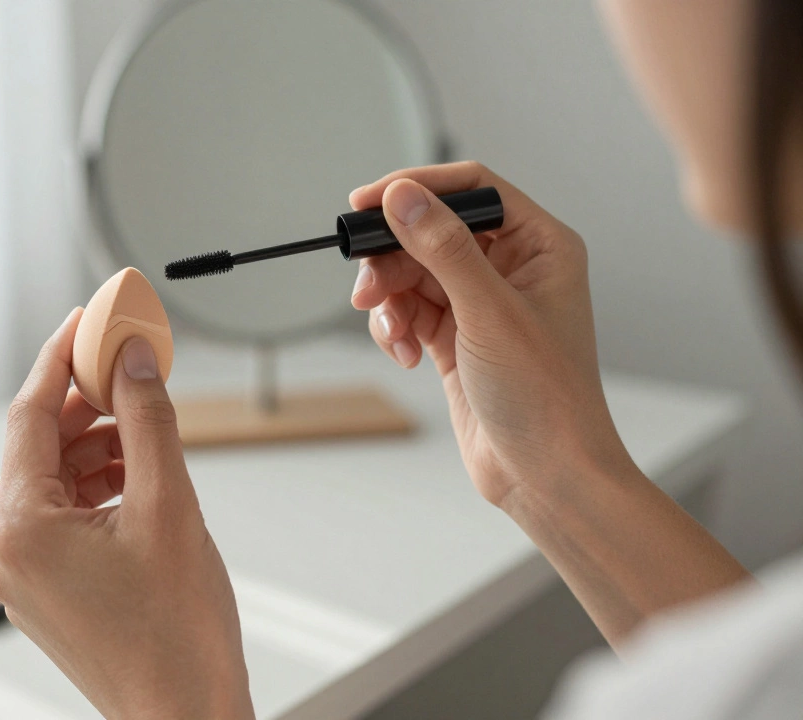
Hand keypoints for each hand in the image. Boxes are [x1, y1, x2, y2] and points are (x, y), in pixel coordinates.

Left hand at [0, 308, 253, 719]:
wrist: (185, 717)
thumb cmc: (176, 636)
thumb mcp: (169, 506)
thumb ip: (148, 420)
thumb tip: (133, 359)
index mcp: (22, 529)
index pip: (29, 414)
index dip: (61, 357)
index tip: (87, 319)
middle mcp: (9, 552)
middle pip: (40, 445)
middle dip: (89, 403)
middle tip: (132, 366)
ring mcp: (26, 575)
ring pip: (55, 480)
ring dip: (100, 446)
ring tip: (150, 429)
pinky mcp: (50, 590)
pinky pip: (64, 516)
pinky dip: (99, 486)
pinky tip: (141, 473)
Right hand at [349, 161, 634, 506]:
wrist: (545, 475)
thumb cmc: (544, 397)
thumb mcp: (488, 313)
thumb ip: (443, 249)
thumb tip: (402, 196)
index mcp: (540, 245)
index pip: (472, 189)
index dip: (417, 188)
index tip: (366, 201)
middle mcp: (512, 267)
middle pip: (431, 231)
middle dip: (393, 257)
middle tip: (365, 286)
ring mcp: (482, 303)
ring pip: (413, 272)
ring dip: (390, 298)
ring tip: (390, 331)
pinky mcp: (457, 337)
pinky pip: (410, 310)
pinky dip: (395, 327)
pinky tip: (403, 354)